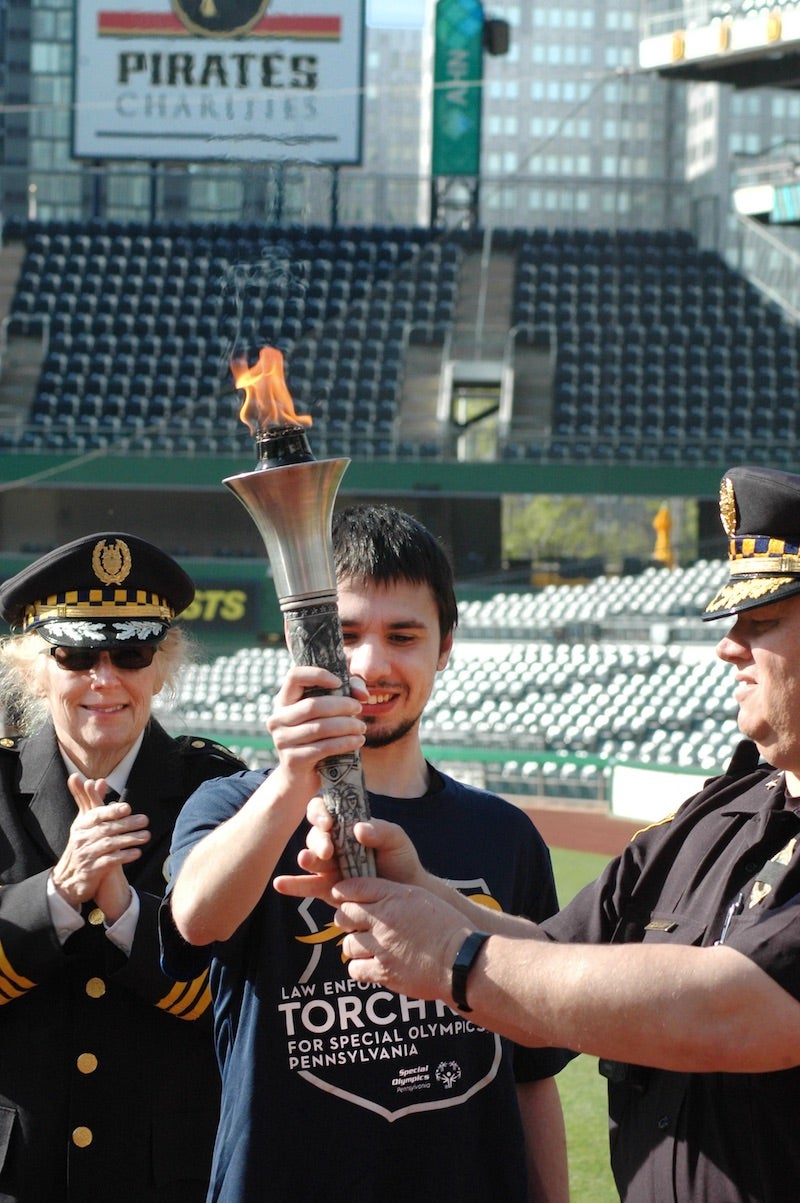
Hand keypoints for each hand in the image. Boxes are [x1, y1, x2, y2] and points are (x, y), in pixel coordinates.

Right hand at [52, 776, 149, 919]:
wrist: (69, 877)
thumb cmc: (82, 843)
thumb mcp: (84, 822)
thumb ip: (92, 800)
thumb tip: (98, 780)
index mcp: (80, 825)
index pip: (96, 815)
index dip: (111, 811)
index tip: (127, 808)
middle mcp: (81, 839)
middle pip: (106, 829)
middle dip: (126, 824)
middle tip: (145, 820)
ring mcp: (85, 855)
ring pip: (109, 845)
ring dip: (129, 839)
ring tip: (146, 836)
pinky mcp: (91, 870)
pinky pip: (108, 862)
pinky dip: (123, 856)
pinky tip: (137, 853)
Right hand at [265, 666, 365, 805]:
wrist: (299, 778)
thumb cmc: (317, 738)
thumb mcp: (327, 714)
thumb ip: (347, 693)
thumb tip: (362, 694)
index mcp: (283, 701)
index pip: (294, 676)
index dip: (318, 674)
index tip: (339, 682)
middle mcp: (277, 719)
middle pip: (312, 705)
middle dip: (342, 705)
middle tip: (359, 709)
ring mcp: (282, 740)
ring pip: (320, 728)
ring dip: (347, 726)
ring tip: (362, 728)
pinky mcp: (292, 759)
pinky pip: (323, 747)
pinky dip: (344, 743)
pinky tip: (358, 741)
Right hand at [273, 802, 430, 902]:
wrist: (406, 893)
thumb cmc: (401, 860)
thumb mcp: (397, 840)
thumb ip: (381, 831)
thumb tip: (359, 828)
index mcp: (348, 825)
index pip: (327, 811)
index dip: (322, 813)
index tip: (329, 823)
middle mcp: (334, 843)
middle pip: (316, 835)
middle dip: (319, 840)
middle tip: (328, 850)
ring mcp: (329, 866)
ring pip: (310, 859)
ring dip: (307, 858)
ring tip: (305, 859)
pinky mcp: (327, 888)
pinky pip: (307, 885)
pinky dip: (292, 884)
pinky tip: (279, 884)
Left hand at [327, 877, 469, 1004]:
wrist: (462, 961)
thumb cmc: (447, 927)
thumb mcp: (422, 899)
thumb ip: (394, 895)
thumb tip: (371, 898)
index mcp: (395, 897)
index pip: (354, 887)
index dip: (344, 892)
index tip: (343, 897)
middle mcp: (385, 919)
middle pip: (344, 915)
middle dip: (347, 919)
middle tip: (357, 924)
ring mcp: (382, 947)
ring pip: (348, 944)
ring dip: (356, 946)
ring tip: (369, 947)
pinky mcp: (384, 972)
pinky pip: (355, 969)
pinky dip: (360, 968)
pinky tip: (372, 965)